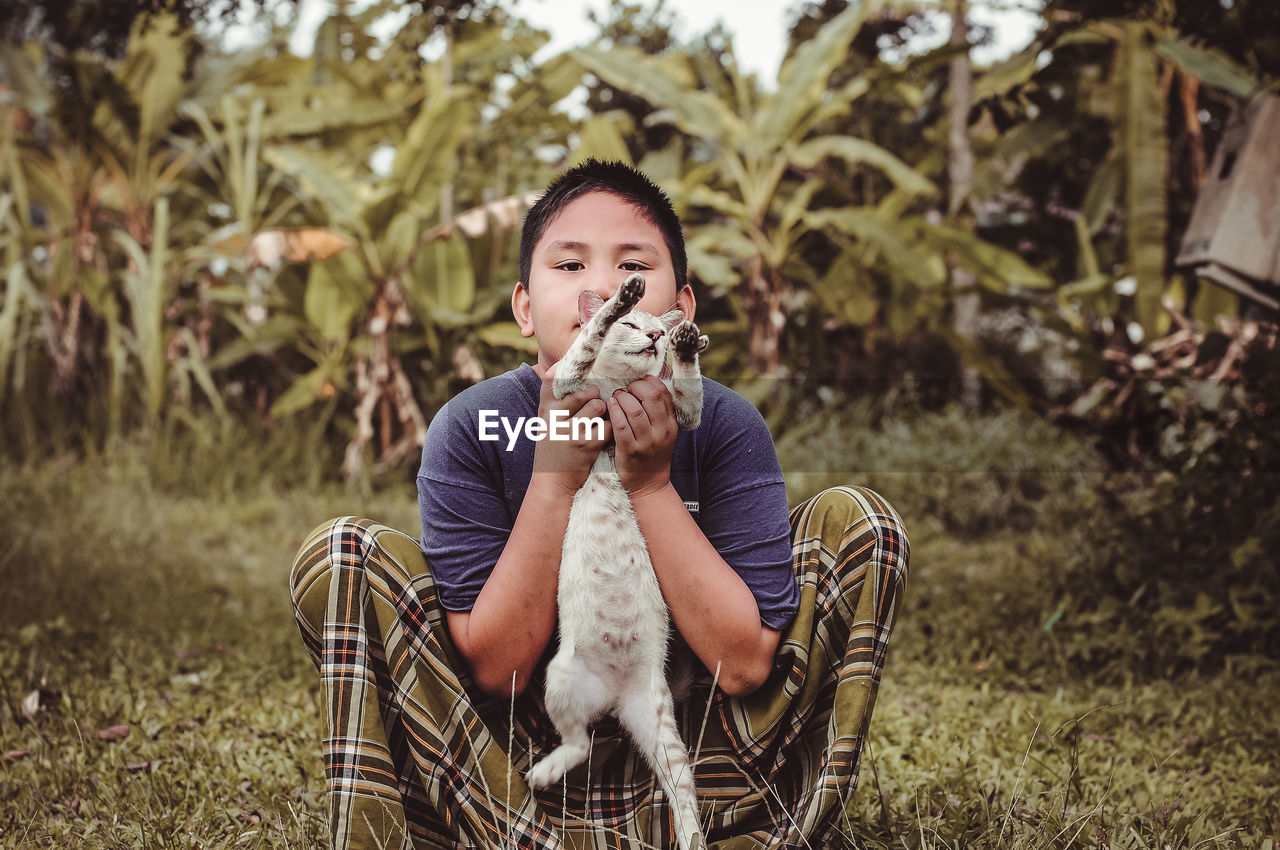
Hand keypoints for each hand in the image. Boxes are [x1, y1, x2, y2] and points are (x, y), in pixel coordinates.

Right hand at [532, 363, 610, 493]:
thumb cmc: (551, 447)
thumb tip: (555, 366)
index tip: (582, 375)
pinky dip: (609, 426)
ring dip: (604, 410)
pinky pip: (607, 425)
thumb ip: (550, 397)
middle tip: (596, 398)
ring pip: (598, 406)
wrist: (553, 480)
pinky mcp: (588, 445)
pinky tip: (604, 430)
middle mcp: (556, 419)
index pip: (555, 381)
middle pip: (584, 393)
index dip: (571, 373)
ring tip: (601, 415)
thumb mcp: (545, 422)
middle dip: (594, 395)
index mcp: (545, 411)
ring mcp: (573, 432)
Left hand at [608, 375, 677, 497]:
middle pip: (650, 397)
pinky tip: (611, 406)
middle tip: (625, 390)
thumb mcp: (663, 431)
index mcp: (671, 424)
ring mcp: (646, 442)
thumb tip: (649, 379)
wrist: (649, 483)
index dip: (648, 382)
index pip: (663, 393)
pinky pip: (621, 426)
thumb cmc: (653, 452)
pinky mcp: (630, 451)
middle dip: (634, 387)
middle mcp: (662, 432)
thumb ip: (659, 409)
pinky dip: (615, 412)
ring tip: (616, 398)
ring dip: (622, 398)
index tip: (637, 383)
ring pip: (634, 409)